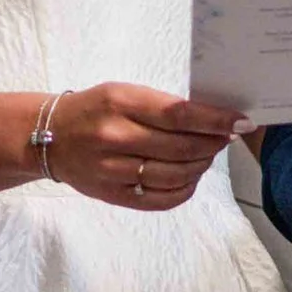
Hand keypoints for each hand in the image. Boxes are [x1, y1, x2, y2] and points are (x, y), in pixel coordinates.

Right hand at [40, 82, 247, 210]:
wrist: (50, 137)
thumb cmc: (95, 108)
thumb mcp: (123, 92)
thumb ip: (160, 105)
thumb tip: (209, 120)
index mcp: (121, 103)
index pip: (179, 115)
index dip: (215, 120)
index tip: (241, 122)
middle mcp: (116, 137)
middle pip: (181, 147)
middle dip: (213, 143)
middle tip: (226, 137)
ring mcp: (113, 170)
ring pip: (175, 175)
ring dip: (201, 165)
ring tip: (208, 154)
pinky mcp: (113, 195)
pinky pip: (160, 200)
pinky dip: (185, 190)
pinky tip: (192, 177)